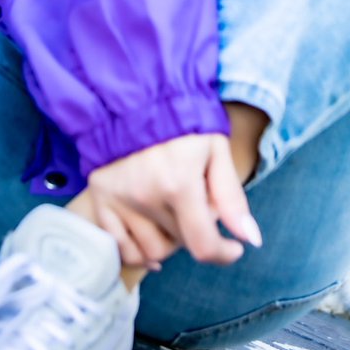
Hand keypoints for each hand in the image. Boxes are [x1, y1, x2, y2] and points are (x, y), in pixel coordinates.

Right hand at [71, 133, 261, 269]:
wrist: (135, 96)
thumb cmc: (182, 121)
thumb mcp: (216, 149)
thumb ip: (231, 197)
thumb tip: (250, 239)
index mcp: (178, 182)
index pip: (203, 245)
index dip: (223, 254)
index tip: (233, 248)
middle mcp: (145, 195)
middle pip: (180, 245)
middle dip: (196, 229)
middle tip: (197, 200)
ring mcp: (119, 198)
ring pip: (152, 250)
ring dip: (169, 239)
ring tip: (173, 210)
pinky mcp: (99, 198)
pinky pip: (120, 247)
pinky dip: (137, 251)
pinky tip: (150, 237)